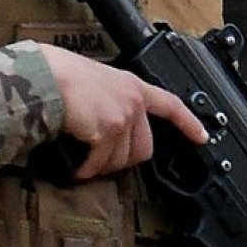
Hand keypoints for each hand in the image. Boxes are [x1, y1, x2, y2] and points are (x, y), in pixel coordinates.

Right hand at [38, 43, 207, 179]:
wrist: (45, 76)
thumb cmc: (59, 75)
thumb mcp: (97, 81)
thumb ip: (112, 99)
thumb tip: (105, 126)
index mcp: (132, 86)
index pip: (170, 105)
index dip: (188, 123)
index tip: (202, 136)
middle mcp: (133, 102)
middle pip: (144, 148)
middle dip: (124, 161)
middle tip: (104, 162)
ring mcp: (122, 118)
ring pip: (121, 160)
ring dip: (100, 167)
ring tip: (84, 162)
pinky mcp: (107, 132)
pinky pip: (100, 164)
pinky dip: (86, 171)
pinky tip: (77, 169)